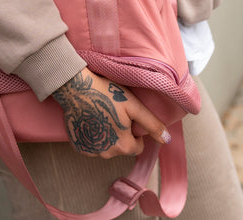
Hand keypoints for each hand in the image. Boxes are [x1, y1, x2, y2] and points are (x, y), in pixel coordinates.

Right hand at [51, 68, 169, 158]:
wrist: (75, 88)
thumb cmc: (107, 94)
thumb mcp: (133, 106)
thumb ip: (152, 124)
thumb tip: (167, 140)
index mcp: (123, 146)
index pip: (138, 147)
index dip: (135, 132)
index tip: (127, 118)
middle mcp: (107, 154)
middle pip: (122, 148)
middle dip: (121, 134)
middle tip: (114, 114)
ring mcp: (91, 152)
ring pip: (107, 147)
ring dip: (108, 136)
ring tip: (102, 116)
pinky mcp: (79, 147)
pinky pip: (93, 145)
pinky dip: (94, 136)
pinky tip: (91, 120)